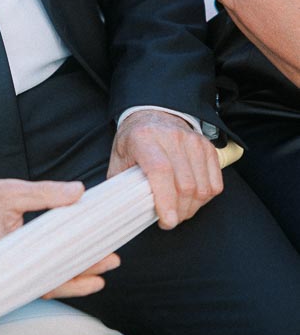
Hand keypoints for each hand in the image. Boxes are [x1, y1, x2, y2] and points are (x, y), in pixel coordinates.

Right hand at [0, 177, 118, 296]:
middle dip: (86, 276)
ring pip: (47, 284)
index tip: (104, 257)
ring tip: (101, 273)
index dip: (81, 267)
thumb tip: (78, 192)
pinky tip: (74, 272)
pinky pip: (38, 280)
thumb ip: (46, 193)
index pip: (53, 268)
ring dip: (74, 279)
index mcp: (12, 252)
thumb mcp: (12, 192)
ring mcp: (11, 273)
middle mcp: (12, 270)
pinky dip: (58, 277)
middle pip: (55, 282)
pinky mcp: (11, 270)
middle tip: (113, 262)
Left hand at [109, 109, 221, 229]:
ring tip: (179, 210)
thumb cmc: (135, 140)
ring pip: (203, 188)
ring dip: (192, 208)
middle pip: (185, 185)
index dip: (165, 200)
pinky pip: (215, 184)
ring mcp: (193, 141)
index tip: (166, 221)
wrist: (154, 113)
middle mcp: (171, 137)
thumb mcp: (119, 157)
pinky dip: (205, 198)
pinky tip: (192, 198)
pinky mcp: (208, 147)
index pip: (160, 171)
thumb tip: (119, 210)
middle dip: (179, 212)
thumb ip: (119, 184)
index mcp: (144, 138)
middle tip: (169, 219)